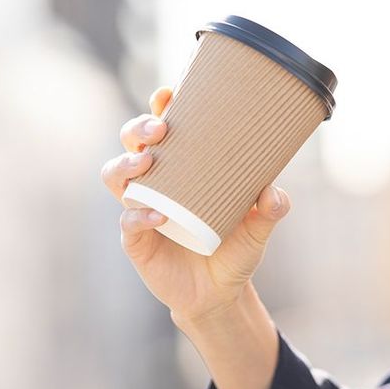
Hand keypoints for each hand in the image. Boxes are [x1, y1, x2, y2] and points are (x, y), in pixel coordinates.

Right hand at [100, 86, 291, 325]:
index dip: (159, 106)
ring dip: (126, 164)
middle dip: (138, 128)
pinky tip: (156, 215)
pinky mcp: (136, 240)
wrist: (220, 294)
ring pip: (116, 175)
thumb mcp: (259, 228)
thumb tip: (274, 192)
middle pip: (131, 143)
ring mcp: (140, 208)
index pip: (162, 127)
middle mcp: (155, 182)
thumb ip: (270, 209)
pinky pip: (128, 221)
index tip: (168, 93)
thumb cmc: (235, 249)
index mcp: (180, 167)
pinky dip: (139, 215)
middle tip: (160, 130)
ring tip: (145, 162)